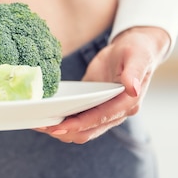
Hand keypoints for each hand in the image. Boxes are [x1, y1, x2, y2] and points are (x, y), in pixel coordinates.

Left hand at [35, 26, 169, 143]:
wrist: (136, 47)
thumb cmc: (137, 50)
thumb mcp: (137, 56)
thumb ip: (134, 72)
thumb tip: (133, 88)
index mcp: (128, 103)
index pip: (100, 118)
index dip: (79, 124)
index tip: (59, 126)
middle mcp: (117, 113)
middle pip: (88, 130)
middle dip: (65, 130)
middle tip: (41, 125)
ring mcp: (105, 112)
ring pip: (82, 130)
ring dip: (62, 130)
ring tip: (39, 124)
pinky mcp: (95, 106)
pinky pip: (78, 119)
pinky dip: (64, 121)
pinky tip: (47, 115)